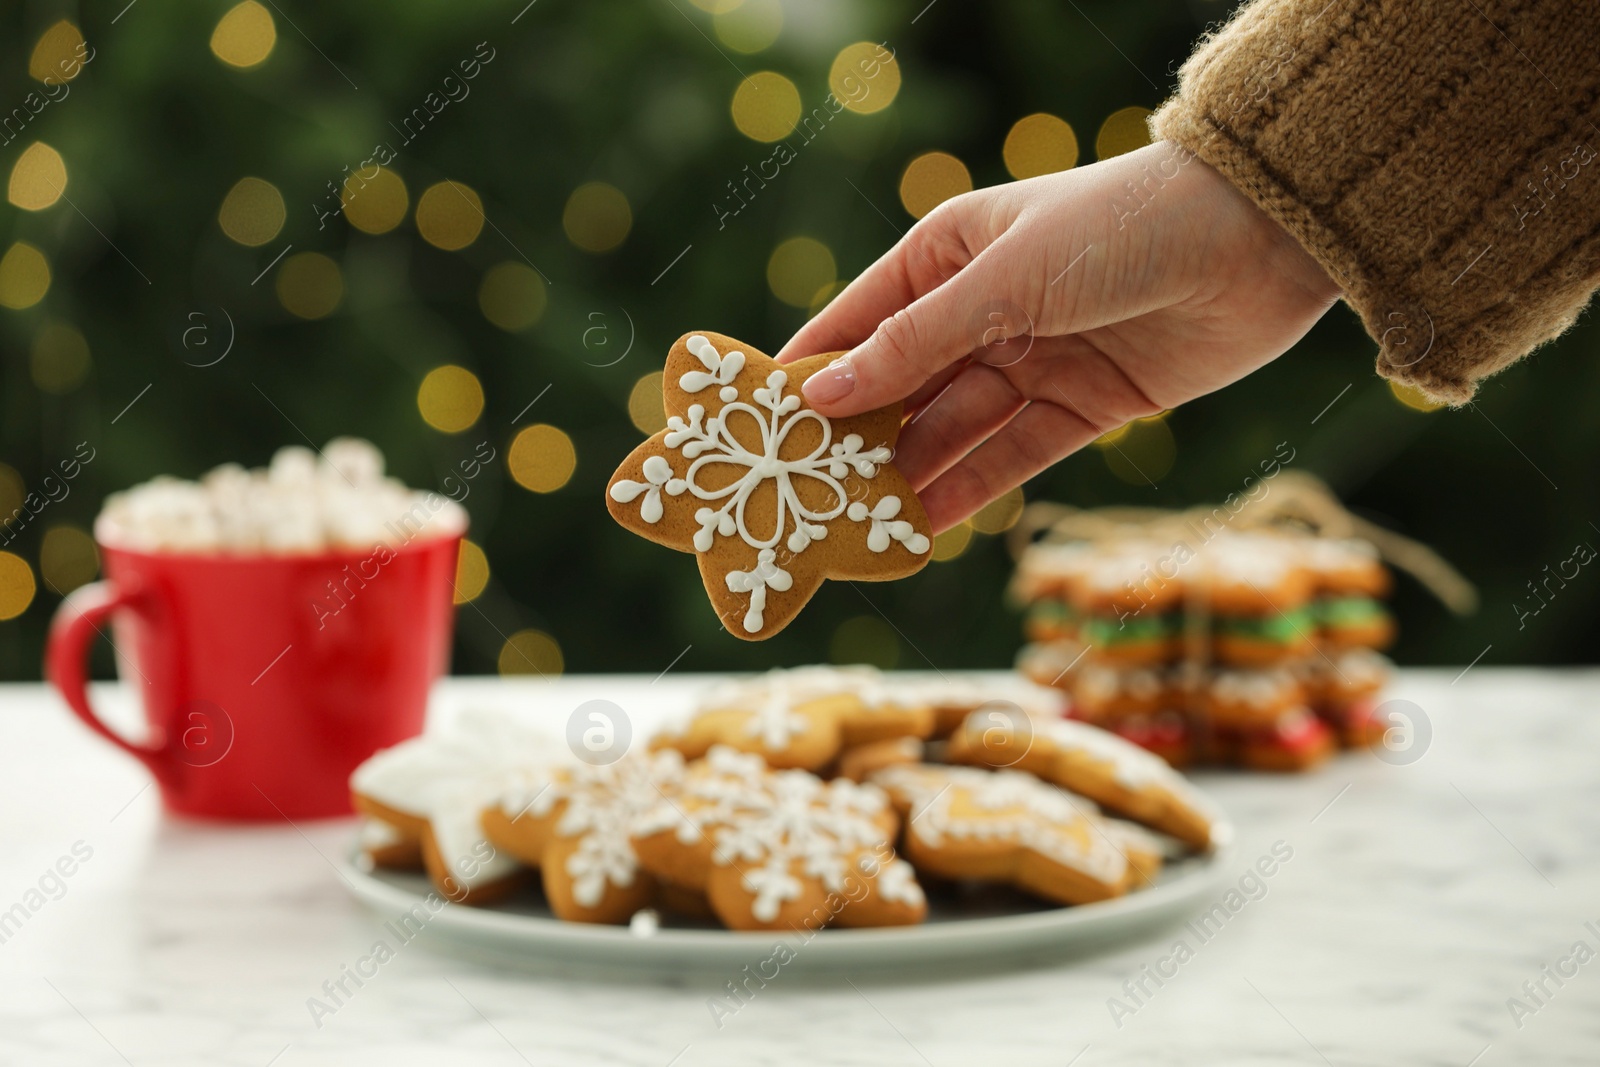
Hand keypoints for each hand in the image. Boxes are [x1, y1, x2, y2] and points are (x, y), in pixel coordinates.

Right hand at [777, 140, 1340, 532]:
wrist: (1260, 242)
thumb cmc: (1119, 228)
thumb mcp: (1003, 281)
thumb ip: (914, 345)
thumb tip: (820, 397)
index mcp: (942, 255)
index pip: (855, 327)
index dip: (805, 380)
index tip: (749, 434)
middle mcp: (978, 311)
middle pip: (898, 391)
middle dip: (853, 446)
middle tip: (797, 506)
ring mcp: (1028, 362)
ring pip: (950, 433)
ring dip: (905, 479)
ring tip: (852, 534)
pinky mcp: (1079, 409)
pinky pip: (1010, 459)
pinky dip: (969, 494)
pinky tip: (921, 530)